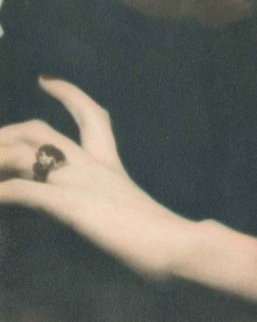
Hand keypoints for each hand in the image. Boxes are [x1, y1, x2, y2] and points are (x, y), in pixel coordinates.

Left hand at [0, 76, 196, 278]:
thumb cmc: (158, 235)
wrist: (174, 243)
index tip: (45, 78)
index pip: (89, 114)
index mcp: (108, 162)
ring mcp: (79, 181)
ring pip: (27, 153)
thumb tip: (98, 208)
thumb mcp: (128, 209)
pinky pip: (27, 191)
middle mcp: (92, 163)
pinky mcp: (71, 204)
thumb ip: (110, 201)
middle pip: (40, 131)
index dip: (66, 92)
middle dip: (8, 132)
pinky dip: (5, 191)